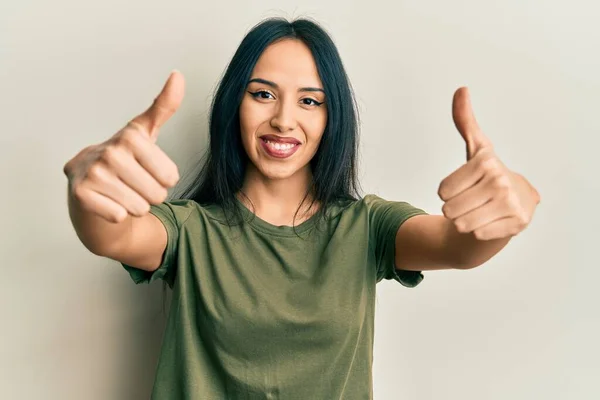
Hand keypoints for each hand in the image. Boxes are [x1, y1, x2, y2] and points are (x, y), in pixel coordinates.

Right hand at [63, 71, 184, 222]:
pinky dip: (117, 215)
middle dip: (150, 195)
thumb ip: (164, 107)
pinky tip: (107, 202)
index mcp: (131, 136)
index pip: (171, 177)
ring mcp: (93, 172)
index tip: (147, 169)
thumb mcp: (144, 132)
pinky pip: (120, 216)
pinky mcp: (81, 194)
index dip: (164, 179)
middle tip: (133, 184)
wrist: (87, 184)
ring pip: (140, 207)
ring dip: (135, 206)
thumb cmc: (123, 159)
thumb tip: (178, 75)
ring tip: (121, 192)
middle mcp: (111, 151)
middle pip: (158, 194)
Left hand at [437, 87, 538, 240]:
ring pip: (462, 224)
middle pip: (450, 209)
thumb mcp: (476, 149)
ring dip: (465, 222)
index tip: (463, 186)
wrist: (515, 204)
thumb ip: (465, 121)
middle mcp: (500, 180)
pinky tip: (491, 222)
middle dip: (455, 209)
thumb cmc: (488, 175)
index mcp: (486, 162)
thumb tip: (462, 89)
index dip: (447, 192)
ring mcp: (512, 203)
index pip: (443, 190)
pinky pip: (478, 235)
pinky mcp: (518, 224)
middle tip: (471, 202)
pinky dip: (480, 232)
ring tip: (479, 212)